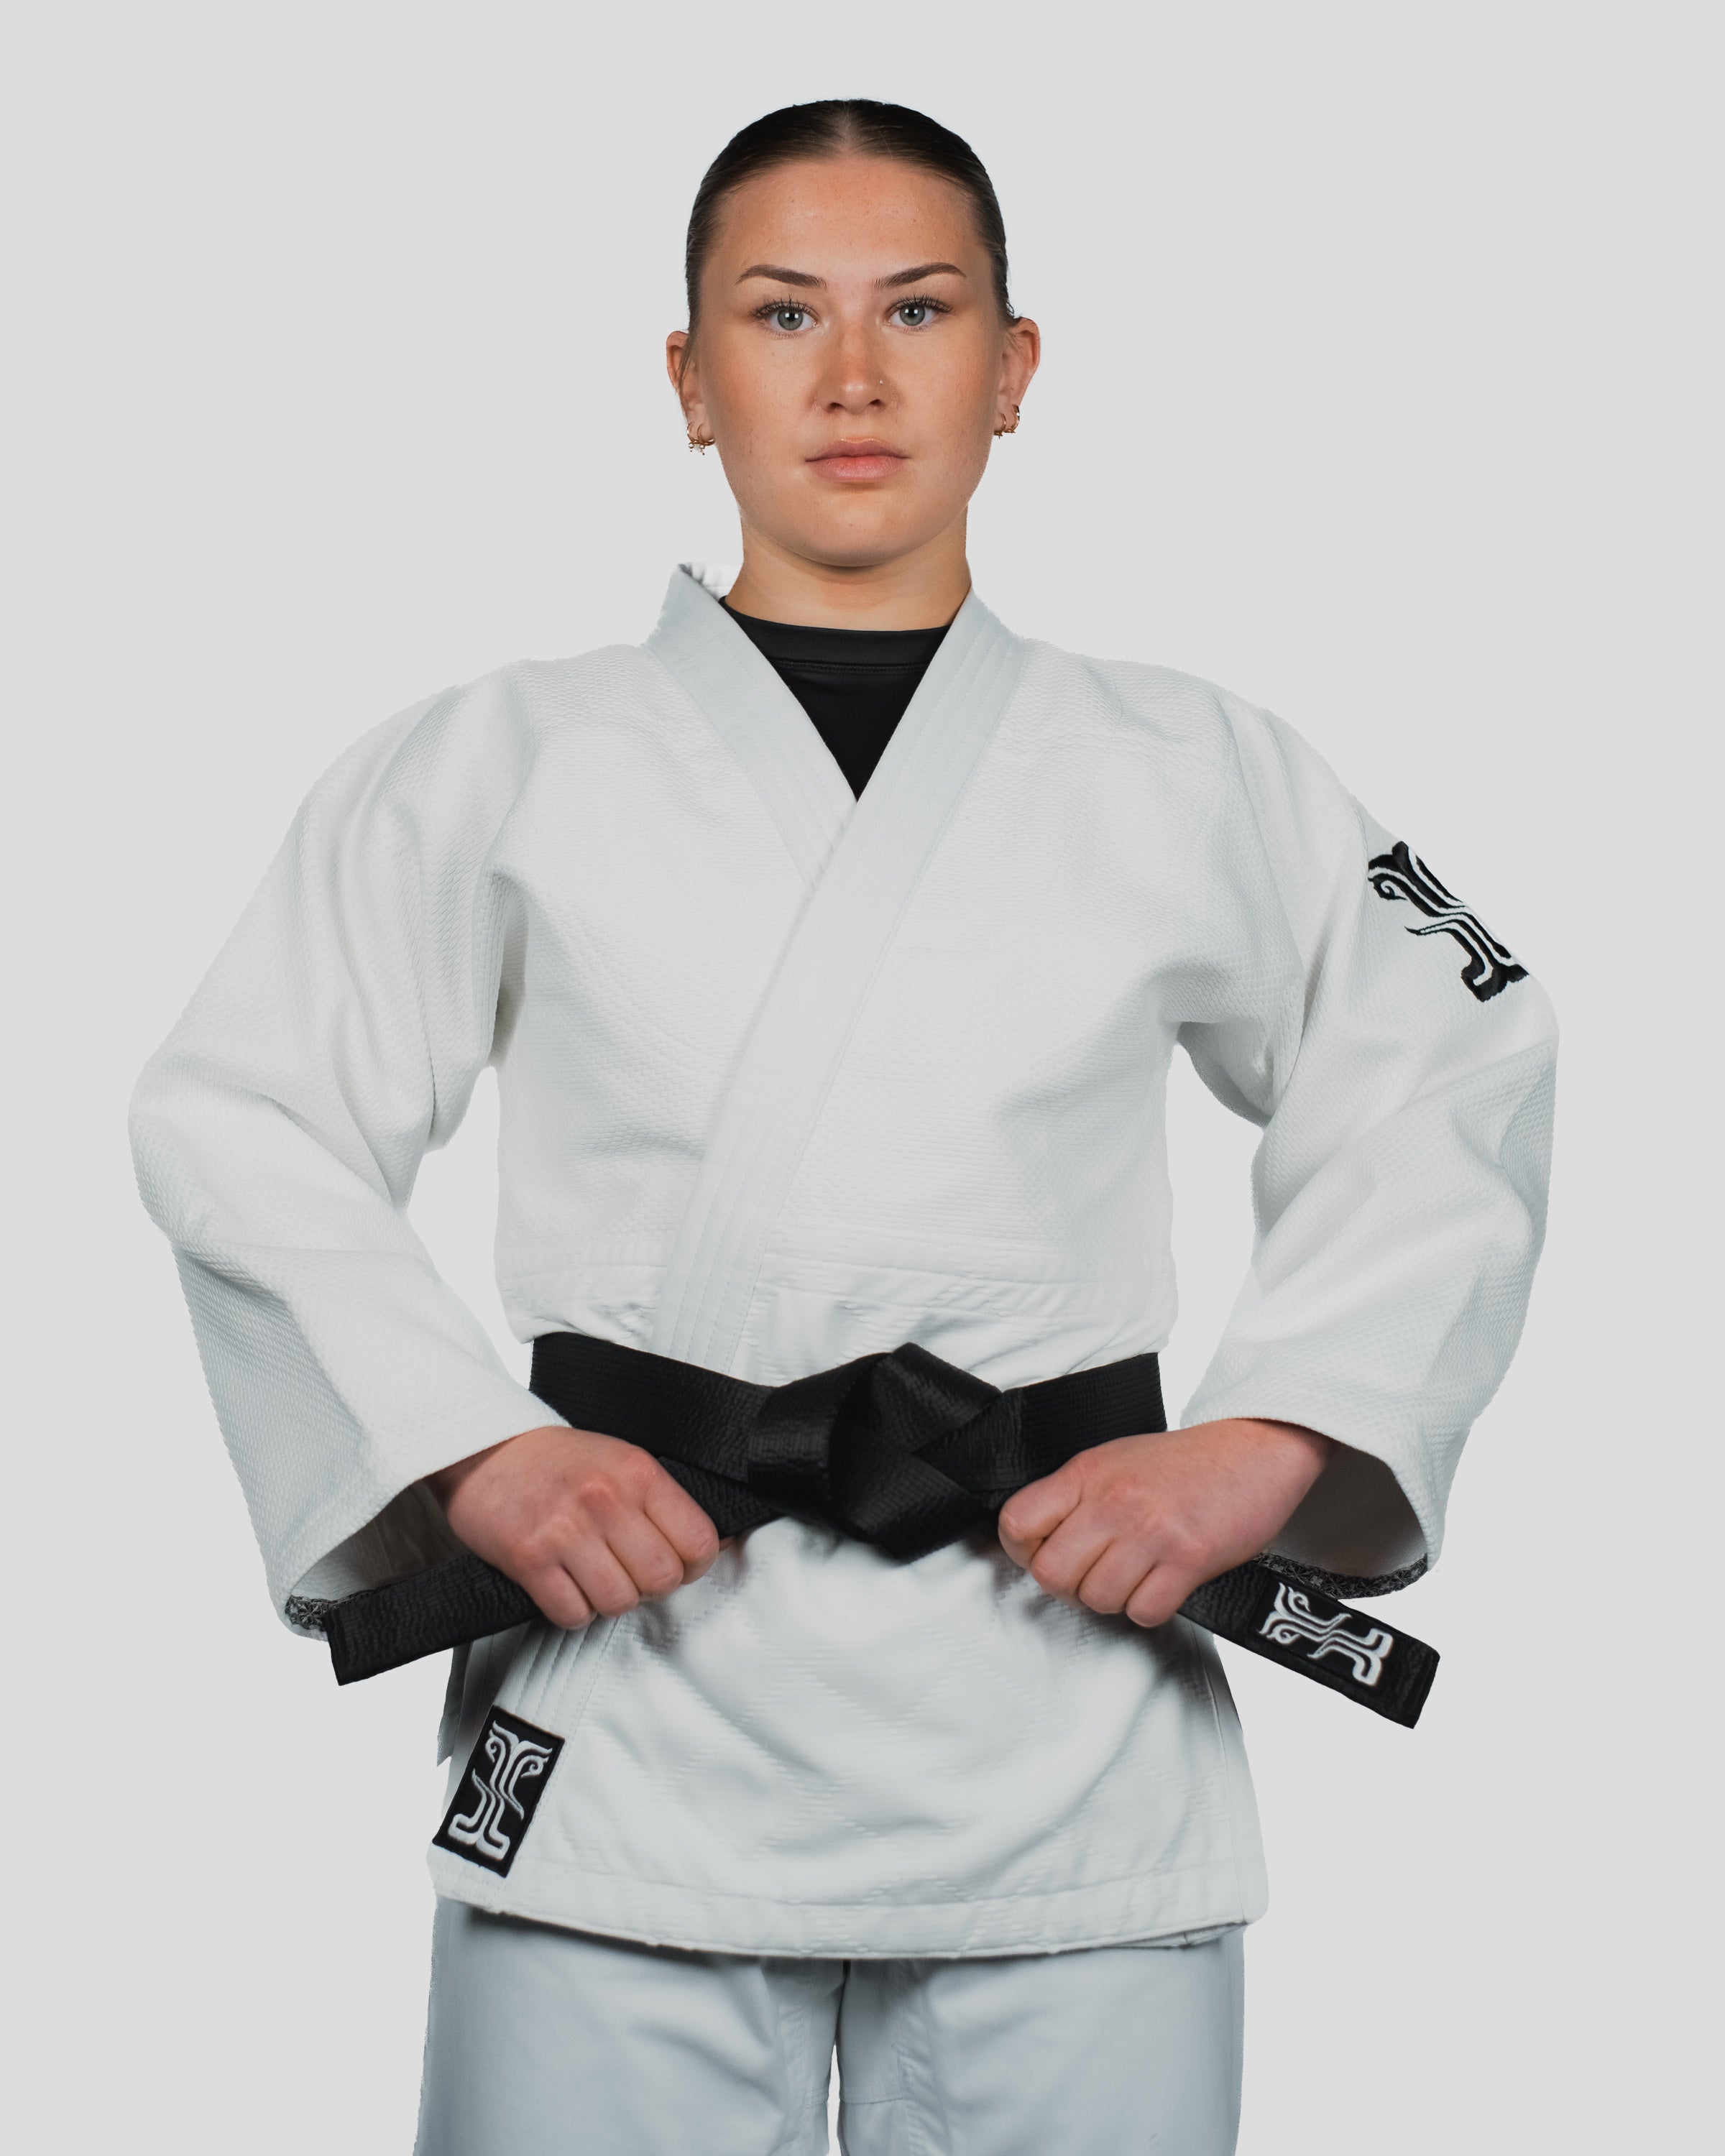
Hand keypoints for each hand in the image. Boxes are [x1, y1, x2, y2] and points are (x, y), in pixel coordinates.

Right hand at [426, 1424, 722, 1630]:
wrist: (485, 1450)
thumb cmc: (557, 1461)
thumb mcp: (622, 1462)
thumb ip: (663, 1502)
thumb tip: (713, 1547)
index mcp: (638, 1472)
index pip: (699, 1541)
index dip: (694, 1565)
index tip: (677, 1564)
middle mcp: (606, 1499)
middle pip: (662, 1579)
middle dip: (650, 1586)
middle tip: (629, 1572)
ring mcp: (566, 1530)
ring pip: (619, 1602)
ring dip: (609, 1600)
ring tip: (594, 1577)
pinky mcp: (529, 1558)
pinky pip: (572, 1614)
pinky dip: (572, 1611)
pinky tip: (565, 1586)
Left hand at [996, 1417, 1334, 1627]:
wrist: (1254, 1449)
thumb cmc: (1188, 1461)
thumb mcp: (1116, 1460)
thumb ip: (1075, 1496)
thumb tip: (1038, 1540)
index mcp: (1087, 1473)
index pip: (1016, 1523)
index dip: (1022, 1550)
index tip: (1041, 1554)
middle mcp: (1112, 1501)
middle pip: (1051, 1573)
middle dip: (1068, 1585)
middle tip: (1092, 1574)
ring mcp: (1150, 1532)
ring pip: (1096, 1598)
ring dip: (1114, 1597)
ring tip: (1134, 1575)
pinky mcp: (1187, 1559)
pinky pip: (1144, 1611)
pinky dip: (1150, 1607)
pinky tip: (1161, 1583)